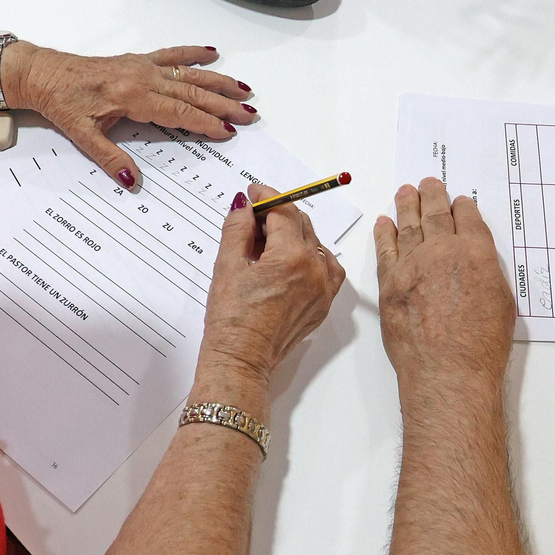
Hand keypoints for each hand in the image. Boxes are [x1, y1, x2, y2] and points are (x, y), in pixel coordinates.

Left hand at [8, 44, 255, 188]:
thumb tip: (131, 181)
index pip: (179, 112)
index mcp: (131, 96)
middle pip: (192, 92)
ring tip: (244, 90)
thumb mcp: (82, 136)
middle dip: (223, 105)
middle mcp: (142, 77)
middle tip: (250, 115)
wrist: (43, 74)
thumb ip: (110, 158)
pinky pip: (171, 55)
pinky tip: (212, 54)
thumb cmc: (61, 103)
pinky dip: (193, 53)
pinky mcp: (137, 60)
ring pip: (189, 74)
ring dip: (218, 82)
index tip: (229, 131)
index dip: (206, 122)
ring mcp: (142, 66)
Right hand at [200, 184, 345, 382]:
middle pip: (301, 224)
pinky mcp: (324, 304)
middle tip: (252, 219)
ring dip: (293, 235)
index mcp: (291, 257)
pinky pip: (328, 269)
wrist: (242, 360)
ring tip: (265, 244)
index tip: (253, 194)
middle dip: (277, 216)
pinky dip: (312, 258)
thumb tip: (245, 204)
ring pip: (315, 244)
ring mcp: (323, 288)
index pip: (283, 211)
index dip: (267, 198)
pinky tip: (290, 261)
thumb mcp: (227, 265)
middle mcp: (314, 270)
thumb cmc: (231, 319)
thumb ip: (238, 228)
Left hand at [374, 178, 514, 390]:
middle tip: (428, 183)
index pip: (468, 219)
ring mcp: (413, 264)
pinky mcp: (390, 282)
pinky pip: (385, 249)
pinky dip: (384, 233)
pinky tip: (384, 223)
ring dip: (406, 206)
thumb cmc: (482, 345)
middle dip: (432, 196)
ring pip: (408, 226)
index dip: (462, 207)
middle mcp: (443, 250)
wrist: (447, 371)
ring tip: (405, 192)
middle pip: (436, 214)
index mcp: (476, 252)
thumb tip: (475, 262)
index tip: (458, 200)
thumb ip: (486, 273)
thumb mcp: (502, 302)